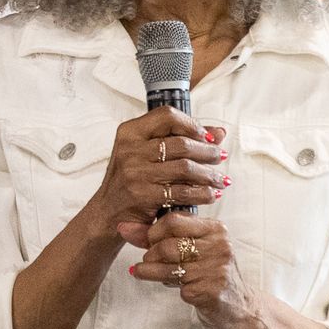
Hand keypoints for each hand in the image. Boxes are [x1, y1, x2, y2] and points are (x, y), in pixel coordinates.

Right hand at [81, 106, 227, 235]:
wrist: (108, 212)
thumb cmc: (131, 179)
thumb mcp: (147, 153)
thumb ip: (180, 139)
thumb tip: (218, 133)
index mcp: (130, 132)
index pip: (167, 116)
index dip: (193, 125)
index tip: (207, 137)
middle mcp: (130, 149)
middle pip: (181, 143)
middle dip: (208, 152)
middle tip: (220, 157)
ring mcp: (135, 172)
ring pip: (185, 167)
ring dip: (209, 174)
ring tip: (220, 179)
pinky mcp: (142, 195)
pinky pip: (182, 192)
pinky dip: (202, 193)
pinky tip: (210, 194)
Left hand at [119, 212, 259, 328]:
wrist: (240, 307)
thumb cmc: (211, 272)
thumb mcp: (193, 248)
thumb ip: (159, 235)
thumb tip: (123, 226)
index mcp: (216, 229)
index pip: (173, 220)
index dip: (153, 231)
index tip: (149, 240)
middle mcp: (219, 246)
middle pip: (167, 244)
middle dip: (151, 254)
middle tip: (148, 259)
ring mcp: (216, 270)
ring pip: (168, 266)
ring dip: (150, 271)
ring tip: (144, 271)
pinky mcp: (210, 291)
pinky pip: (178, 287)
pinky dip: (168, 286)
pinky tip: (174, 286)